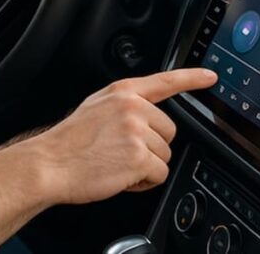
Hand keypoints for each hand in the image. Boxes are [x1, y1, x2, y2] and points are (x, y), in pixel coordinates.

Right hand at [25, 68, 216, 204]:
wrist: (49, 165)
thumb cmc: (68, 144)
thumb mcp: (95, 109)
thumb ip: (123, 107)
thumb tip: (144, 116)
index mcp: (123, 93)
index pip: (165, 81)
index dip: (192, 78)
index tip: (210, 77)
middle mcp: (133, 108)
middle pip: (168, 132)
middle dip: (151, 147)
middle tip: (121, 153)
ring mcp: (137, 132)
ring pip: (164, 155)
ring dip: (145, 166)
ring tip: (116, 164)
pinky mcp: (139, 157)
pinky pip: (159, 174)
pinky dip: (144, 183)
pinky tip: (121, 177)